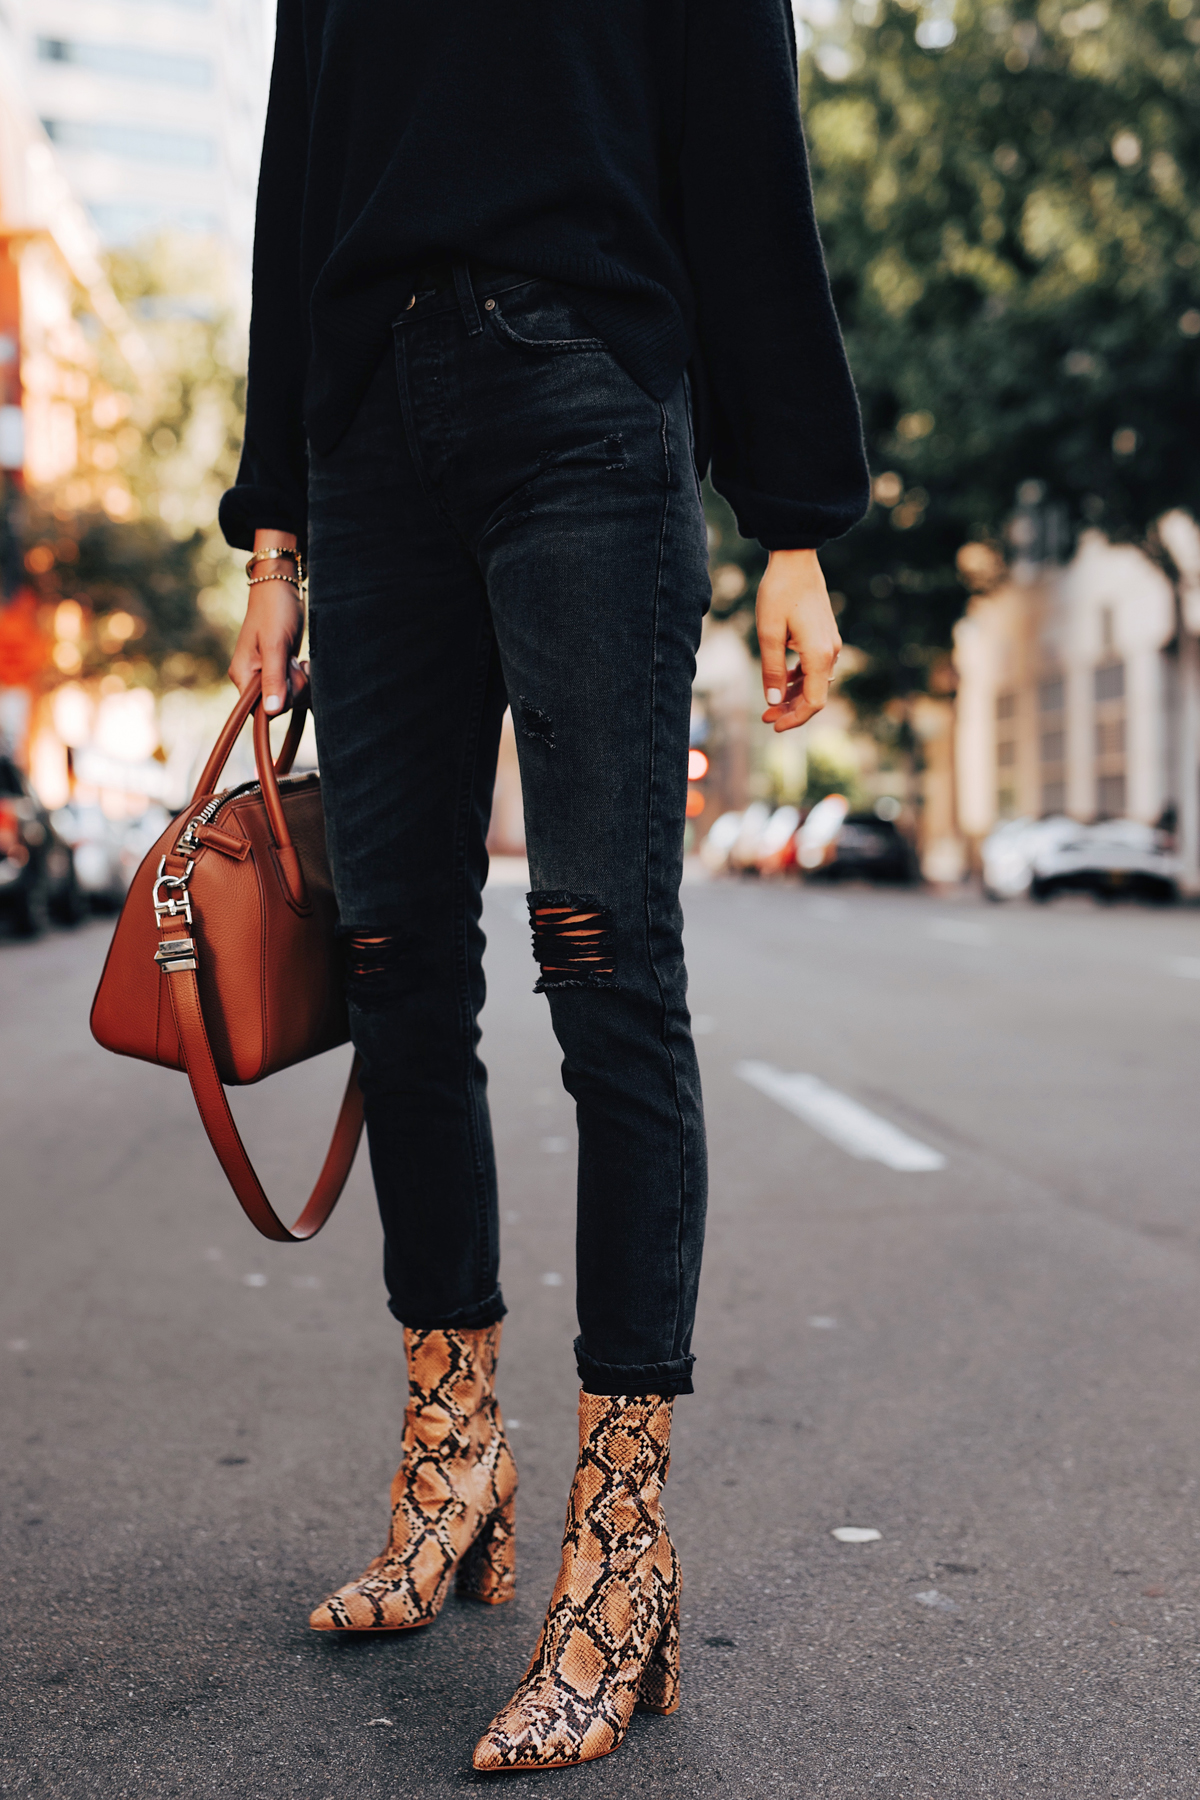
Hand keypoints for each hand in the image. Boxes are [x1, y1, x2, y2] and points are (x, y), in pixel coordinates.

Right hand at [228, 531, 308, 713]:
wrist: (281, 588)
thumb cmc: (275, 611)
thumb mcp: (275, 645)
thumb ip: (273, 678)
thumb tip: (271, 711)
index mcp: (243, 675)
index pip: (261, 709)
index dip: (282, 699)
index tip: (289, 673)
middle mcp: (251, 679)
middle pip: (279, 705)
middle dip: (295, 687)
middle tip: (294, 662)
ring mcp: (265, 675)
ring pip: (290, 698)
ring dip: (301, 682)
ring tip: (298, 660)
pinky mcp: (278, 671)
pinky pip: (293, 688)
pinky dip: (302, 679)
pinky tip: (301, 663)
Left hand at [756, 549, 841, 731]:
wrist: (795, 561)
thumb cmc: (778, 594)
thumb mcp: (768, 634)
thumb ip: (772, 670)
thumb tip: (774, 702)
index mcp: (819, 655)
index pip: (814, 702)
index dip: (795, 719)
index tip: (774, 726)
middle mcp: (830, 652)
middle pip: (815, 695)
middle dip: (790, 710)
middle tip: (765, 717)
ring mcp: (830, 644)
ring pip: (814, 682)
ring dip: (793, 696)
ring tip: (769, 703)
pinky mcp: (824, 636)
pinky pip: (814, 667)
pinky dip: (798, 679)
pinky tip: (781, 681)